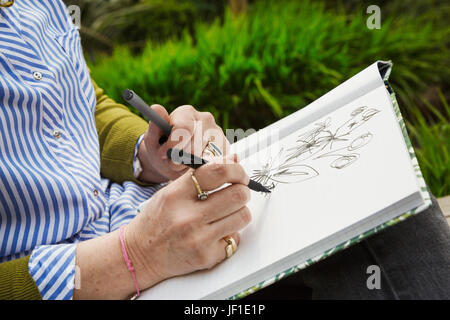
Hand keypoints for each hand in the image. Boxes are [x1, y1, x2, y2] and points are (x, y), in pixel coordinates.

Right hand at [123, 155, 250, 288]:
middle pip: (238, 195)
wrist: (140, 255)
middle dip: (243, 191)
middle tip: (237, 192)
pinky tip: (216, 232)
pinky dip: (230, 234)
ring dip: (239, 212)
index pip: (218, 171)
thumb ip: (200, 176)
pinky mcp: (207, 257)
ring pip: (243, 216)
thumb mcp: (171, 191)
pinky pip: (235, 239)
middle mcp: (188, 217)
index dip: (236, 170)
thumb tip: (233, 159)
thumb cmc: (156, 221)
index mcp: (177, 195)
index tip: (239, 173)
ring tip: (226, 213)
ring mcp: (199, 239)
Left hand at [137, 104, 229, 182]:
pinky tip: (196, 165)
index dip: (174, 145)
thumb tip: (156, 108)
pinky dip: (205, 168)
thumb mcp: (152, 140)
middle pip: (195, 147)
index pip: (184, 128)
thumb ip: (154, 127)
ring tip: (183, 163)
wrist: (171, 160)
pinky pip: (217, 162)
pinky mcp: (226, 147)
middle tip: (172, 160)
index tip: (165, 153)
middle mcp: (205, 119)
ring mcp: (218, 133)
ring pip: (207, 157)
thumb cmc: (161, 148)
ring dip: (192, 166)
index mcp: (186, 113)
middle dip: (181, 159)